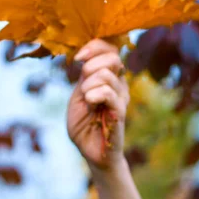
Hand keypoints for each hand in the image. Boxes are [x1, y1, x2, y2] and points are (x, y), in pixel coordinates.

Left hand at [67, 39, 128, 169]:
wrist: (90, 151)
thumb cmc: (84, 124)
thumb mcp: (78, 95)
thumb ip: (84, 77)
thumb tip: (85, 57)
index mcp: (108, 77)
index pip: (110, 49)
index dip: (94, 47)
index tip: (77, 58)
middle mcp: (118, 84)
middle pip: (112, 56)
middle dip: (91, 64)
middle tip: (83, 84)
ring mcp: (121, 98)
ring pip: (106, 75)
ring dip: (88, 85)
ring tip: (86, 99)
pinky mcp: (120, 112)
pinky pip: (109, 93)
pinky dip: (94, 94)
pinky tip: (89, 103)